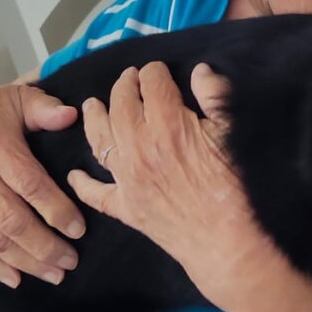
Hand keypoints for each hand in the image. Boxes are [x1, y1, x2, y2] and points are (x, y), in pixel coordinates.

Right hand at [0, 82, 84, 287]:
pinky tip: (16, 279)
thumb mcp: (16, 99)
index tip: (79, 229)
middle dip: (44, 246)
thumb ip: (45, 108)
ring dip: (26, 262)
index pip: (29, 183)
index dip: (56, 209)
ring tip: (54, 274)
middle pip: (11, 220)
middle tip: (70, 261)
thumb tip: (71, 116)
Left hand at [67, 63, 276, 305]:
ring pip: (99, 139)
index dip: (155, 72)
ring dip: (94, 118)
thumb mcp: (233, 132)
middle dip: (124, 86)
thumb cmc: (236, 186)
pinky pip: (95, 193)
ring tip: (91, 105)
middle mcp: (138, 147)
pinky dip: (82, 182)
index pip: (152, 83)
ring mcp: (127, 178)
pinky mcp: (125, 207)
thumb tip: (199, 71)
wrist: (227, 241)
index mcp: (167, 124)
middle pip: (121, 104)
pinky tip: (75, 174)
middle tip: (130, 79)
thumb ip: (215, 96)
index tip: (159, 71)